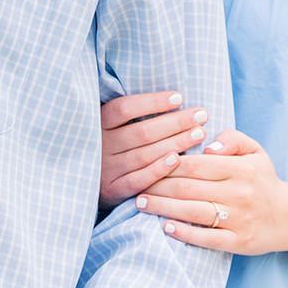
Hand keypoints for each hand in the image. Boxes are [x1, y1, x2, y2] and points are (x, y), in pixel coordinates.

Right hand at [99, 91, 207, 207]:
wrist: (86, 181)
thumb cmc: (110, 144)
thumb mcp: (112, 124)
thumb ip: (133, 113)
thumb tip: (175, 98)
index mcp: (98, 123)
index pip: (125, 108)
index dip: (152, 102)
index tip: (179, 97)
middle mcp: (101, 145)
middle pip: (142, 132)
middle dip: (176, 122)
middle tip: (201, 115)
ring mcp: (106, 169)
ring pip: (145, 155)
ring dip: (175, 143)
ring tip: (200, 133)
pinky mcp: (112, 190)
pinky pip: (138, 180)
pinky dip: (159, 169)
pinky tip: (178, 159)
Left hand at [136, 129, 287, 256]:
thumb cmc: (263, 180)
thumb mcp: (255, 151)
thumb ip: (232, 139)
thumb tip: (207, 146)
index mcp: (241, 169)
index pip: (196, 164)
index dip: (168, 164)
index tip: (147, 163)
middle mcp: (240, 193)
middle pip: (189, 188)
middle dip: (158, 186)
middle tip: (135, 185)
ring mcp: (239, 219)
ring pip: (193, 212)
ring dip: (163, 208)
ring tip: (141, 203)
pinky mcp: (239, 242)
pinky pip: (207, 238)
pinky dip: (184, 233)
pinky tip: (165, 227)